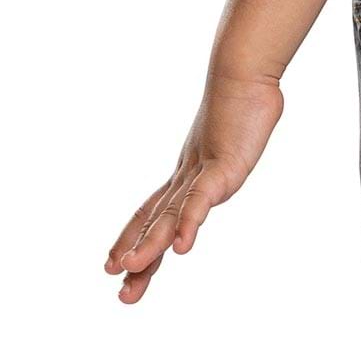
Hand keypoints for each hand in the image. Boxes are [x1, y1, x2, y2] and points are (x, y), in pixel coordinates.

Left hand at [105, 72, 283, 302]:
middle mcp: (186, 176)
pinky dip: (189, 224)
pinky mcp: (221, 167)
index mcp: (186, 174)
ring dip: (150, 245)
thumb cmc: (241, 101)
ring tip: (131, 270)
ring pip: (170, 216)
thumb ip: (225, 156)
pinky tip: (182, 248)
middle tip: (117, 288)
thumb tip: (230, 152)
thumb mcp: (228, 142)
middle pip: (155, 224)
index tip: (115, 265)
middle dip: (136, 256)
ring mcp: (201, 173)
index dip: (133, 238)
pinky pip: (200, 201)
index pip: (152, 213)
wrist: (245, 71)